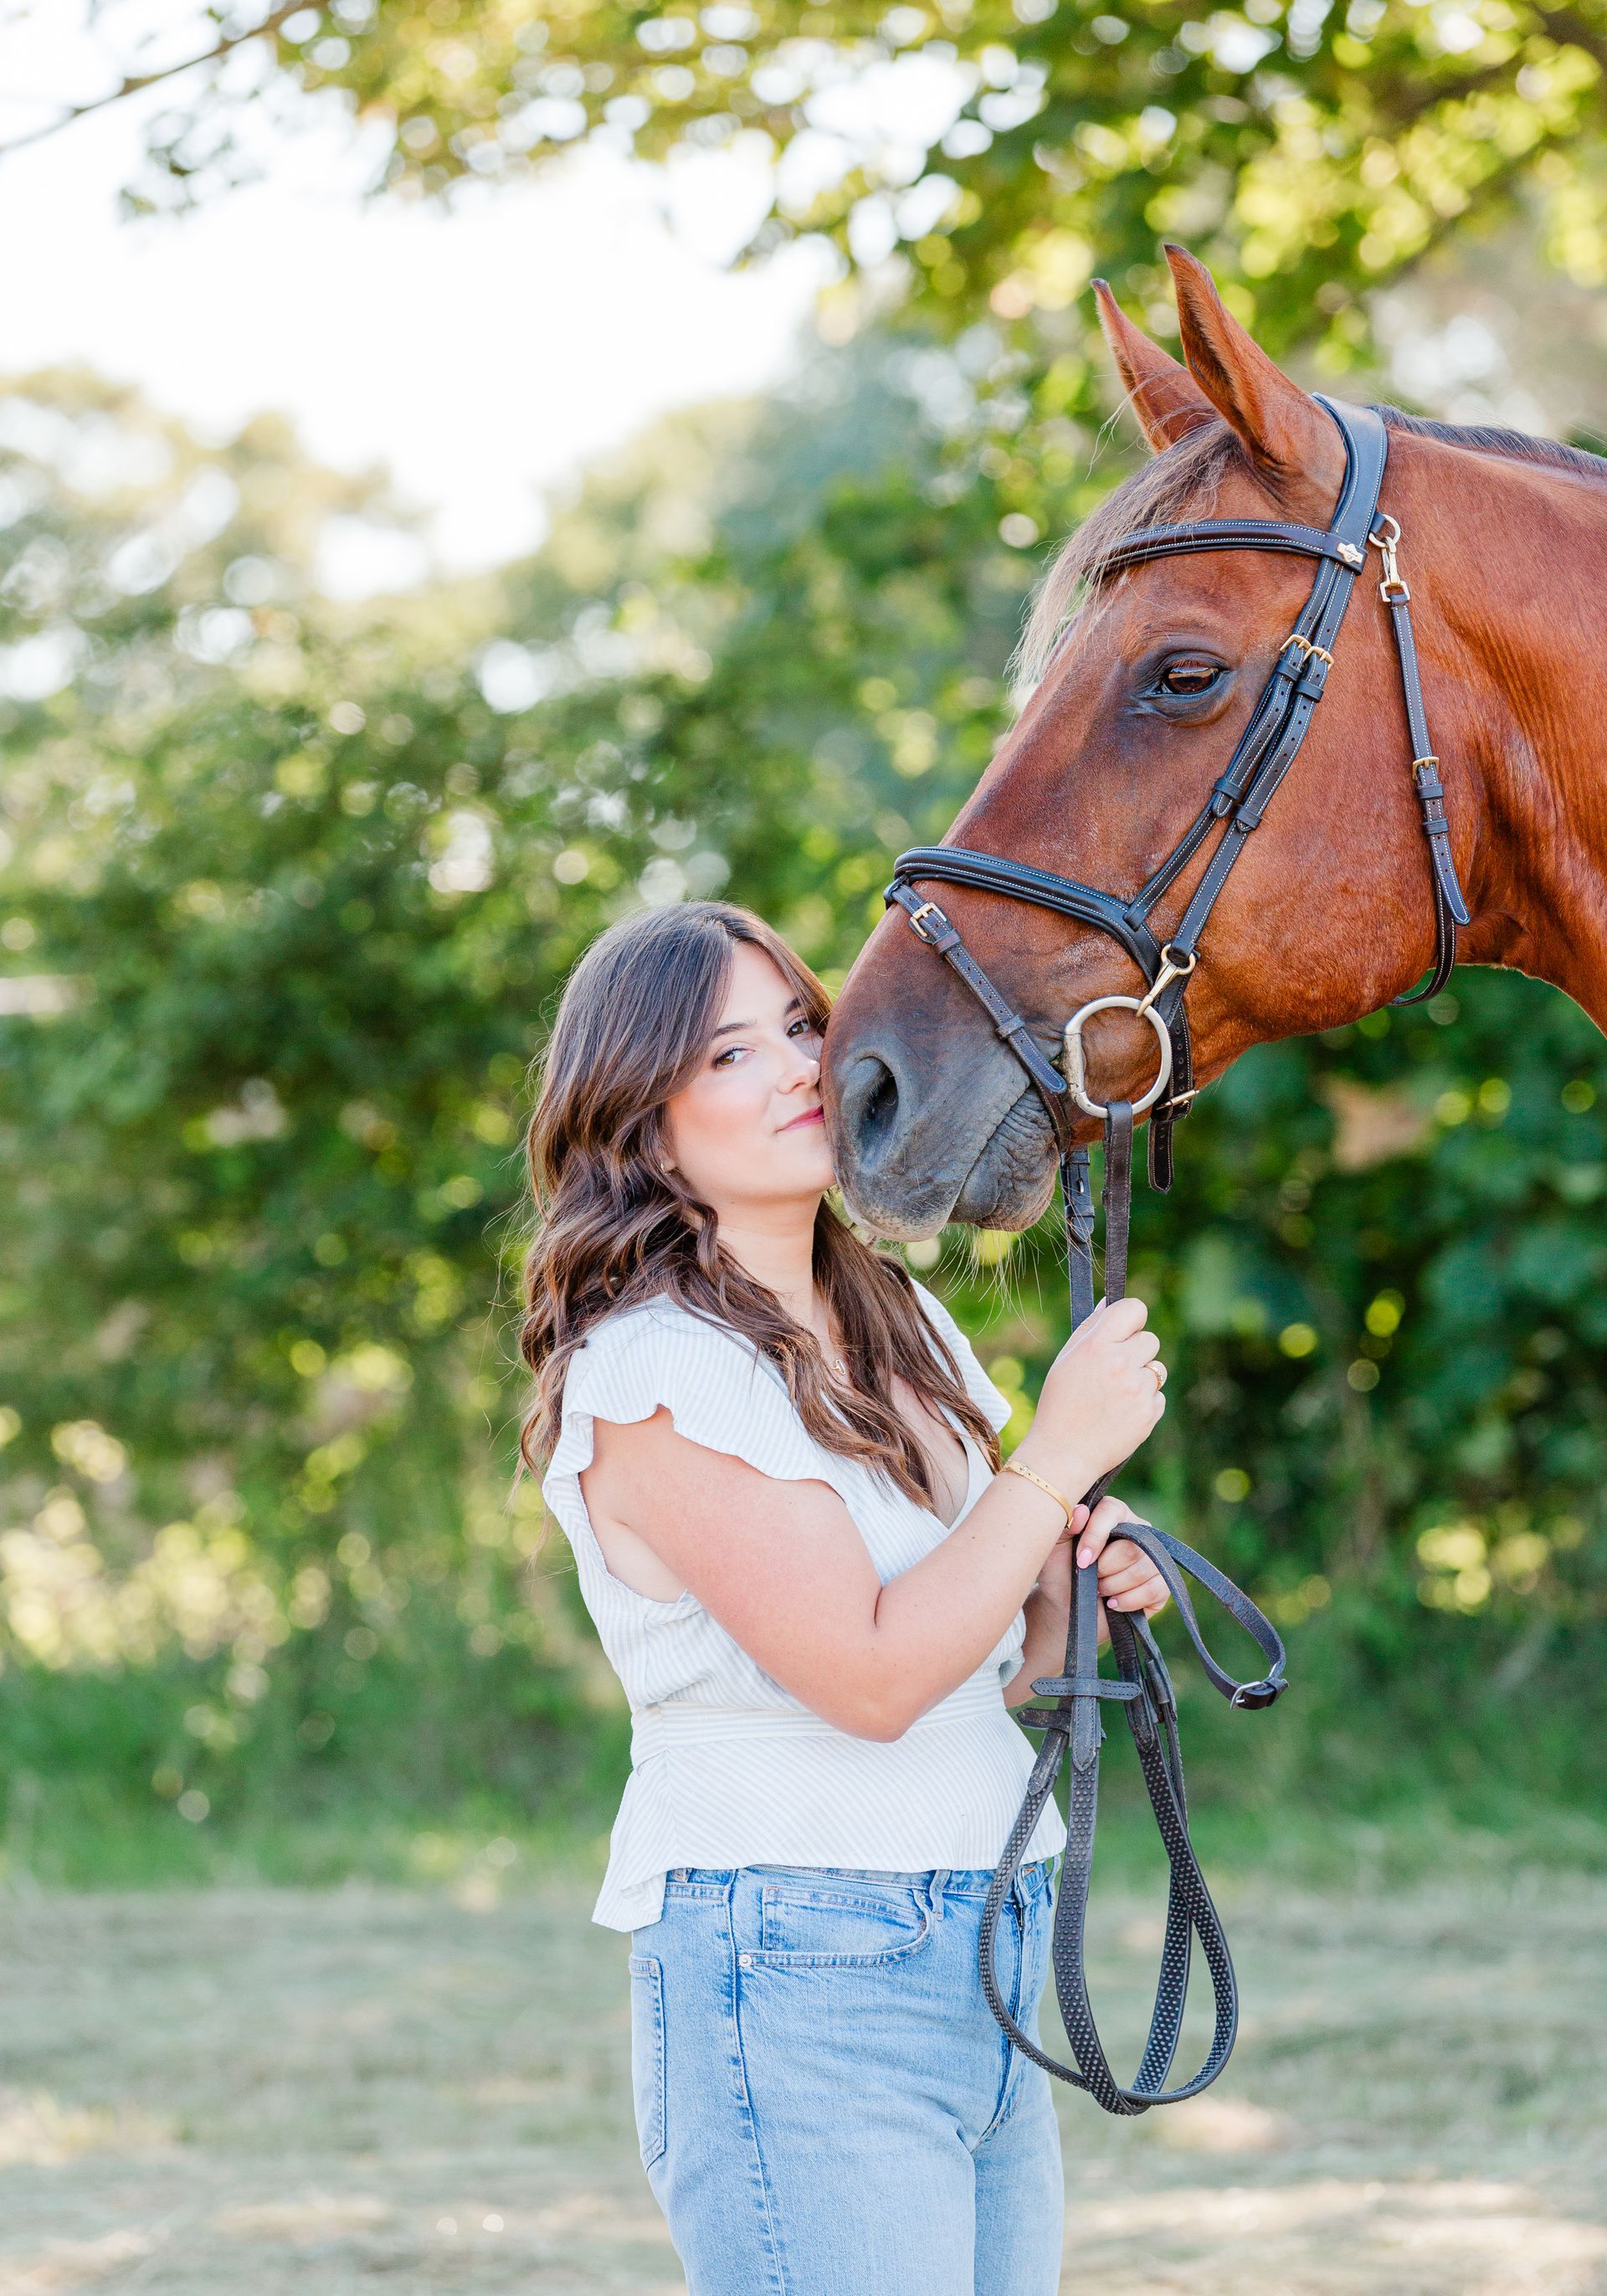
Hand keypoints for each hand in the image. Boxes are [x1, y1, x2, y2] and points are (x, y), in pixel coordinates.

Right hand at [1016, 1296, 1165, 1496]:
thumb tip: (1110, 1303)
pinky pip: (1158, 1395)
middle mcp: (1120, 1364)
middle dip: (1136, 1351)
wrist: (1063, 1454)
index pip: (1135, 1309)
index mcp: (1097, 1346)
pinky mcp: (1149, 1413)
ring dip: (1141, 1378)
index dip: (1132, 1318)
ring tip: (1115, 1396)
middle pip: (1150, 1339)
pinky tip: (1121, 1413)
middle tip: (1114, 1370)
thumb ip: (1091, 1329)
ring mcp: (1138, 1390)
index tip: (1125, 1329)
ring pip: (1156, 1369)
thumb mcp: (1066, 1360)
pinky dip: (1144, 1402)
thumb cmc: (1060, 1403)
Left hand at [1032, 1496, 1169, 1647]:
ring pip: (1142, 1570)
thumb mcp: (1053, 1547)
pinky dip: (1128, 1601)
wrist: (1068, 1607)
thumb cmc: (1060, 1571)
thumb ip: (1064, 1525)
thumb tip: (1081, 1510)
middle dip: (1104, 1570)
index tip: (1081, 1560)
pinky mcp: (1163, 1583)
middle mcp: (1138, 1531)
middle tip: (1090, 1578)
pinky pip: (1154, 1590)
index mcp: (1112, 1514)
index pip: (1112, 1511)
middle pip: (1130, 1547)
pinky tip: (1113, 1603)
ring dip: (1113, 1587)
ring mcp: (1153, 1557)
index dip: (1095, 1537)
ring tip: (1099, 1590)